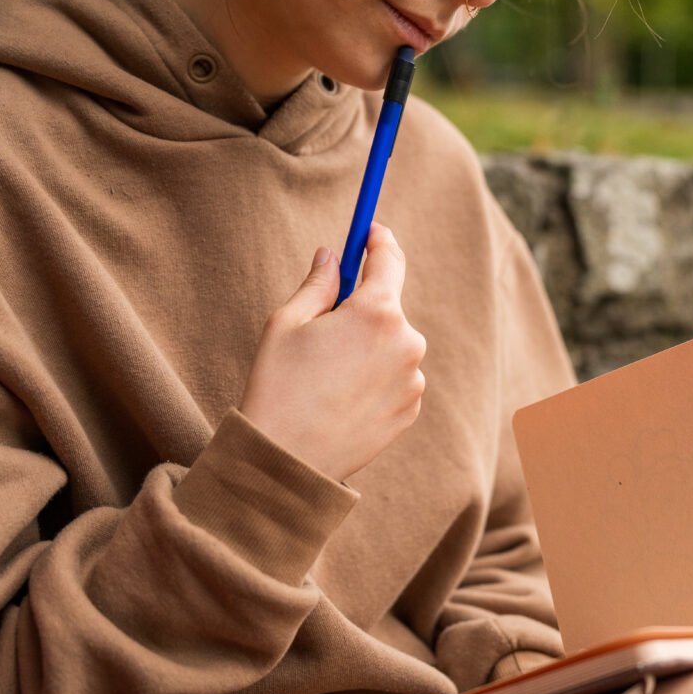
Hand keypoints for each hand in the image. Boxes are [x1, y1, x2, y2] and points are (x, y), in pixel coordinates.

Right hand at [239, 224, 426, 481]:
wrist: (287, 461)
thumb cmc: (279, 386)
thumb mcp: (287, 323)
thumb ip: (318, 283)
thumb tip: (332, 255)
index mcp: (377, 312)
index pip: (389, 258)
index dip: (377, 240)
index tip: (369, 232)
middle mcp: (406, 341)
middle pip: (388, 306)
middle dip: (361, 308)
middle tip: (323, 330)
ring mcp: (413, 378)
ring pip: (391, 344)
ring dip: (368, 347)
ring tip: (327, 375)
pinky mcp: (411, 409)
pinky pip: (395, 377)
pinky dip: (375, 378)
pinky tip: (341, 398)